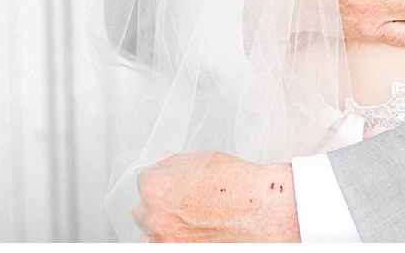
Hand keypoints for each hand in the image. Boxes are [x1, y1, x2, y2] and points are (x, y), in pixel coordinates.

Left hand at [132, 150, 298, 241]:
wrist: (263, 210)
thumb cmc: (238, 185)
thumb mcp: (201, 159)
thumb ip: (172, 165)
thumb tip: (162, 167)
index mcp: (155, 190)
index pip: (143, 180)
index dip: (161, 178)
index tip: (172, 181)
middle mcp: (155, 218)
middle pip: (141, 209)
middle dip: (157, 204)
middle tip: (180, 201)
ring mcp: (167, 242)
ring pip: (148, 235)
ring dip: (159, 227)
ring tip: (184, 221)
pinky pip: (162, 247)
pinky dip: (170, 241)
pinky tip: (187, 233)